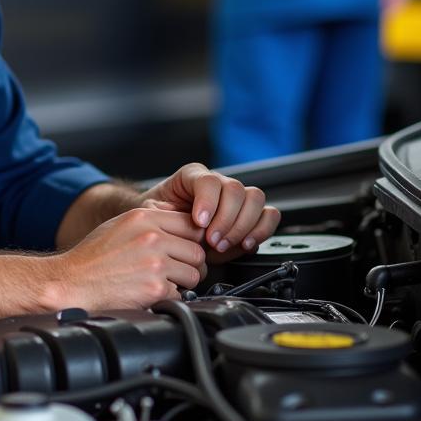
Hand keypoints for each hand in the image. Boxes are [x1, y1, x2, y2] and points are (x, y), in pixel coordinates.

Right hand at [48, 206, 207, 311]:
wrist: (72, 282)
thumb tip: (181, 220)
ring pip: (194, 274)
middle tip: (176, 271)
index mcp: (143, 217)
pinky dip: (169, 298)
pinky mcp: (156, 288)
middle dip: (190, 264)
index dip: (190, 239)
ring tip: (162, 282)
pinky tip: (150, 293)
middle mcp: (152, 237)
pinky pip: (181, 294)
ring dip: (183, 283)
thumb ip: (151, 220)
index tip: (183, 249)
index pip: (190, 224)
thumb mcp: (119, 224)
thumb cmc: (92, 257)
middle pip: (198, 251)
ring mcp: (155, 263)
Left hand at [142, 163, 279, 261]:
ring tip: (225, 244)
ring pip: (255, 198)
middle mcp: (218, 183)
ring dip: (243, 226)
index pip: (208, 181)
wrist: (163, 228)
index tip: (200, 223)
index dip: (208, 202)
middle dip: (226, 220)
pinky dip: (261, 230)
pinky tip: (245, 244)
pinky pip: (268, 214)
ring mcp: (235, 197)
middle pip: (236, 190)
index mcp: (192, 176)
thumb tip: (181, 222)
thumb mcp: (151, 214)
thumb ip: (165, 216)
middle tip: (212, 241)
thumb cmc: (157, 218)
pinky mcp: (249, 214)